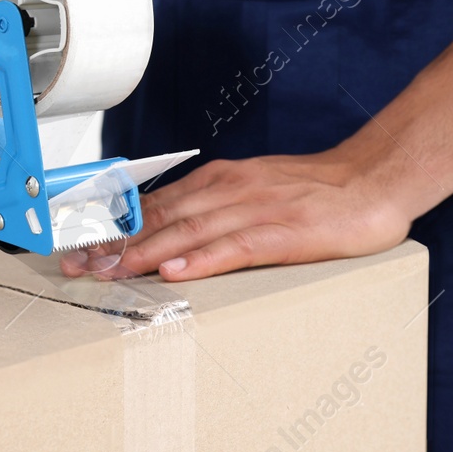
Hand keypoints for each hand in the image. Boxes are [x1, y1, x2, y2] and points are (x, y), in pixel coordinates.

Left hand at [59, 151, 414, 281]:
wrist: (374, 179)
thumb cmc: (316, 190)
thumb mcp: (252, 188)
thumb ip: (212, 207)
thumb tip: (168, 229)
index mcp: (219, 181)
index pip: (154, 205)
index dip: (114, 227)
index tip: (79, 245)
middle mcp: (230, 190)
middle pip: (161, 218)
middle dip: (114, 243)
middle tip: (77, 264)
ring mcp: (257, 209)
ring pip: (189, 231)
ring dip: (145, 253)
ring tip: (110, 272)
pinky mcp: (285, 232)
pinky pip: (237, 247)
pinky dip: (203, 260)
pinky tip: (177, 273)